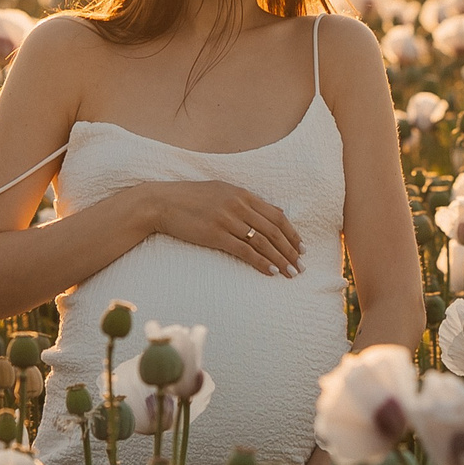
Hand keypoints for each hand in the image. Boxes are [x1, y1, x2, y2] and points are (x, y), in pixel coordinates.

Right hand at [140, 181, 303, 276]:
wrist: (162, 203)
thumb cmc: (191, 198)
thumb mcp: (223, 191)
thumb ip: (248, 201)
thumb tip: (275, 209)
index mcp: (243, 194)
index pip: (277, 215)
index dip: (292, 233)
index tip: (301, 248)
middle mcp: (239, 205)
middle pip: (274, 230)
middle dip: (290, 250)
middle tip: (301, 266)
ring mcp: (227, 220)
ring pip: (262, 242)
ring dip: (280, 259)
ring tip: (290, 273)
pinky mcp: (215, 235)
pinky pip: (244, 251)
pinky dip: (260, 262)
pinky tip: (271, 272)